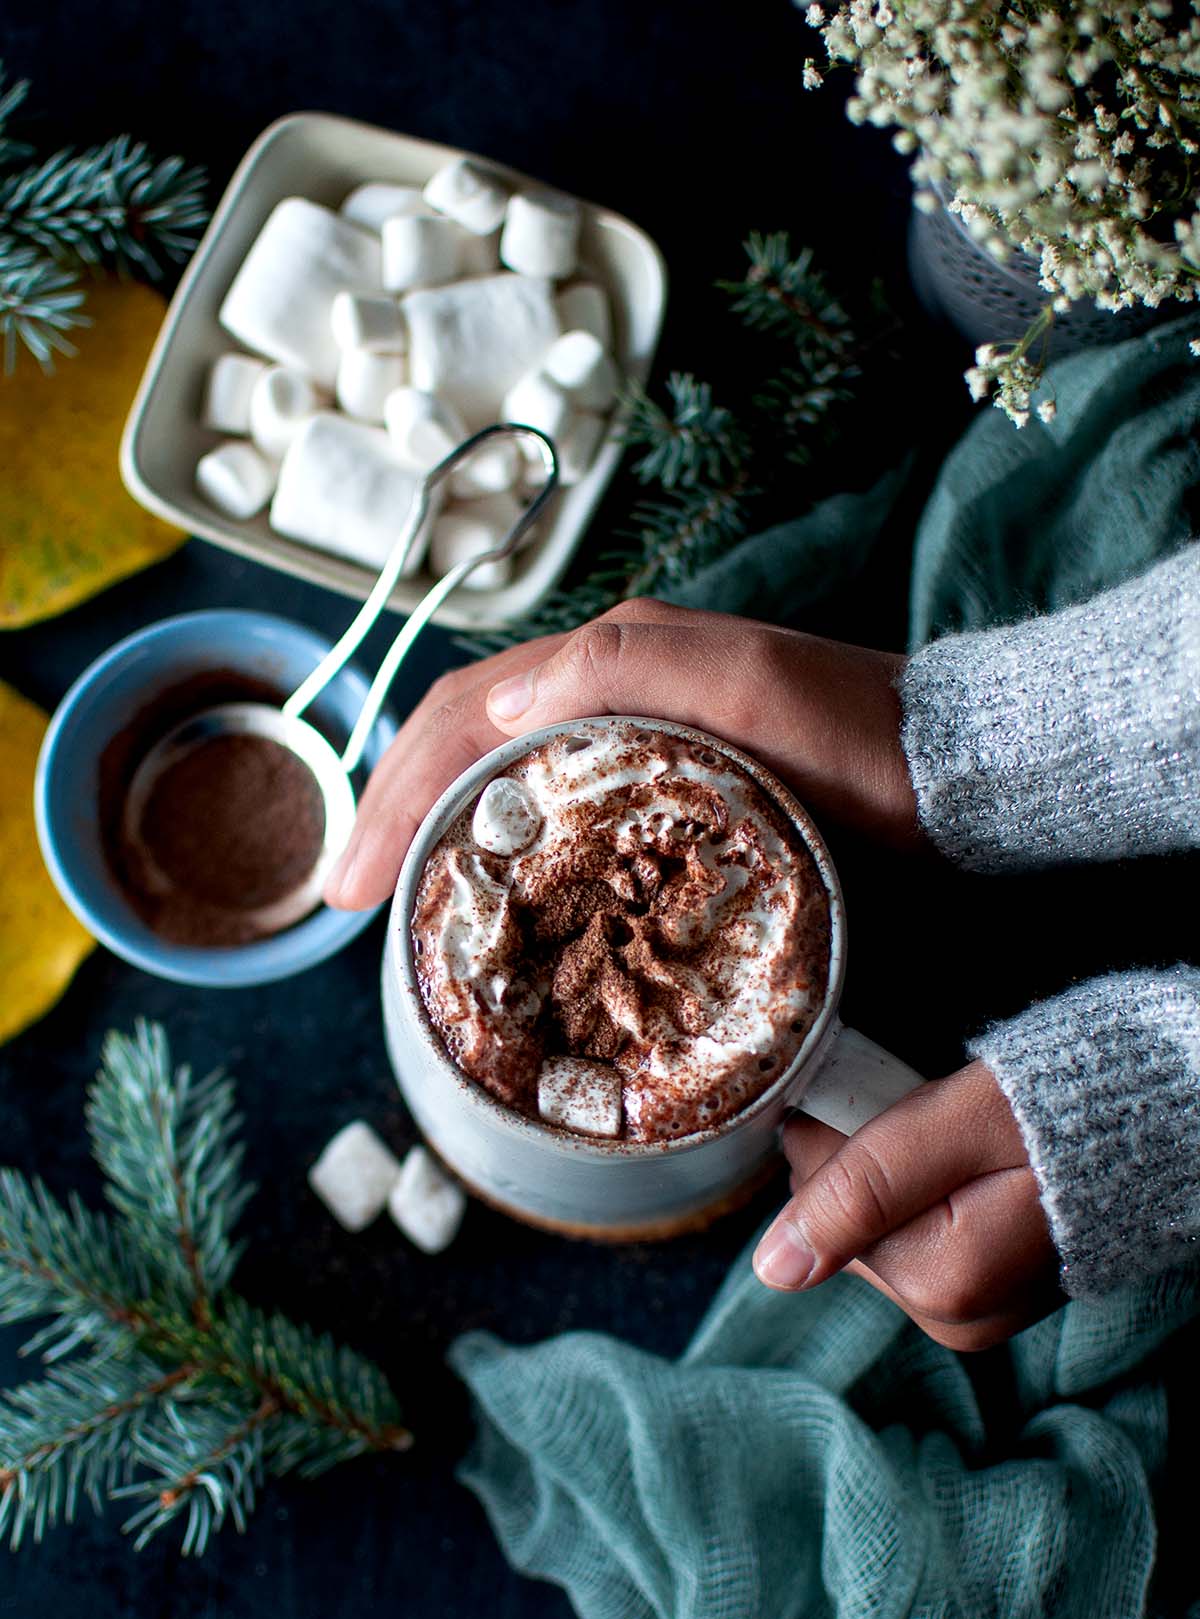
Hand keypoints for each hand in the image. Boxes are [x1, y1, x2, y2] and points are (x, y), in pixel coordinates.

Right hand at [325, 596, 918, 910]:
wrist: (947, 771)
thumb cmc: (855, 732)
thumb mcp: (749, 683)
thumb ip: (628, 668)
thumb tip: (505, 701)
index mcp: (611, 653)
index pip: (465, 712)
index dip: (397, 791)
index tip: (355, 884)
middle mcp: (609, 684)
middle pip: (463, 738)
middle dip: (394, 811)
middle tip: (347, 900)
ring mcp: (635, 732)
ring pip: (498, 770)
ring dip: (434, 825)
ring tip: (394, 899)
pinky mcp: (664, 782)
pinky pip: (552, 804)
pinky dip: (498, 841)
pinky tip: (487, 887)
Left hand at [753, 1062, 1061, 1350]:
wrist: (1161, 1121)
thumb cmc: (1064, 1110)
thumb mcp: (953, 1128)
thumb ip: (861, 1189)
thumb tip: (773, 1269)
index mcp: (939, 1286)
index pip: (819, 1201)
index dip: (837, 1132)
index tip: (880, 1095)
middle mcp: (953, 1318)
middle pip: (844, 1220)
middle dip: (863, 1157)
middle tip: (925, 1114)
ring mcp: (973, 1313)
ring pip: (874, 1224)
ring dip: (892, 1172)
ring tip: (955, 1139)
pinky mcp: (985, 1294)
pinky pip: (915, 1233)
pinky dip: (924, 1190)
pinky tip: (966, 1163)